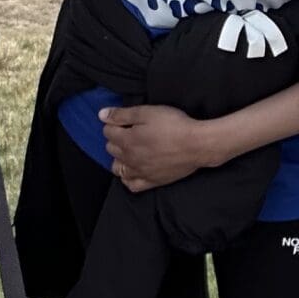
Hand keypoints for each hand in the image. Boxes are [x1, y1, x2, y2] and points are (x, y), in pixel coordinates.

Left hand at [100, 104, 221, 192]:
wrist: (197, 145)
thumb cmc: (174, 125)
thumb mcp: (147, 112)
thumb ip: (122, 114)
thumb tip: (101, 115)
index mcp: (126, 140)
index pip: (108, 131)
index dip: (114, 122)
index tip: (125, 120)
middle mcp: (130, 158)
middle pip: (111, 149)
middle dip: (116, 138)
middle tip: (129, 131)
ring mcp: (140, 172)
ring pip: (118, 168)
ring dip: (119, 158)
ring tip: (130, 150)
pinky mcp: (152, 181)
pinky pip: (132, 185)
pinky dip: (128, 178)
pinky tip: (133, 170)